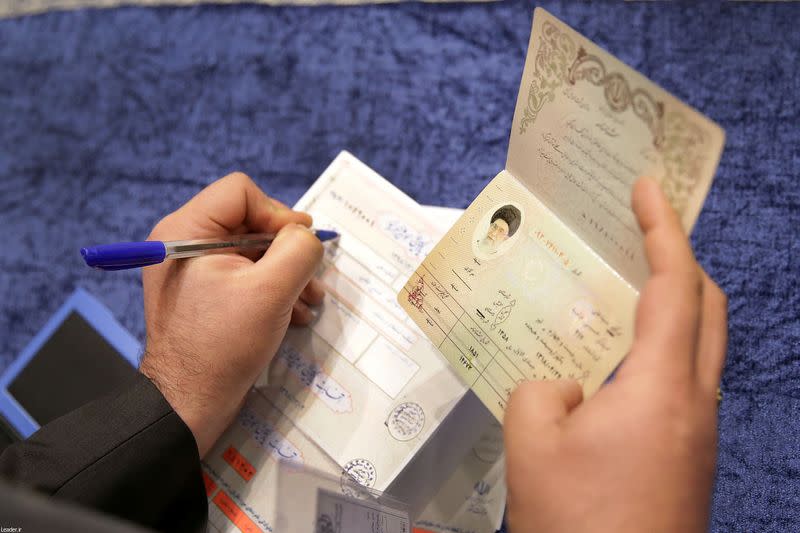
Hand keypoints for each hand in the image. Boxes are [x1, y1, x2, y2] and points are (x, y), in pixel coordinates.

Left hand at [140, 172, 323, 456]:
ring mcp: (192, 268)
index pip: (242, 192)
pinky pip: (244, 274)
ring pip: (252, 249)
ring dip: (286, 273)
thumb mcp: (271, 291)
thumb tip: (306, 235)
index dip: (278, 214)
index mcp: (186, 229)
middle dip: (287, 250)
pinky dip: (272, 289)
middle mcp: (184, 241)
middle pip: (250, 220)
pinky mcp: (203, 292)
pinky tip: (293, 314)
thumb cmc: (223, 345)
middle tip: (312, 279)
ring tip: (309, 303)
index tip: (300, 247)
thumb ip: (298, 250)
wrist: (189, 403)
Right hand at [503, 178, 726, 532]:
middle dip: (680, 259)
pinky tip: (610, 368)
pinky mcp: (690, 459)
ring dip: (669, 307)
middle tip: (641, 232)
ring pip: (700, 347)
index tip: (647, 189)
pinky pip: (681, 384)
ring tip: (620, 294)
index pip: (674, 287)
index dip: (663, 229)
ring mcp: (698, 434)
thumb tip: (565, 387)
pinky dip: (656, 353)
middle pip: (708, 309)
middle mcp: (695, 404)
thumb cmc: (579, 521)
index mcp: (661, 389)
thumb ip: (540, 390)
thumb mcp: (532, 444)